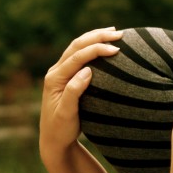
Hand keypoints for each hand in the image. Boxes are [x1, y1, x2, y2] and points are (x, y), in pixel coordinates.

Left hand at [39, 28, 121, 159]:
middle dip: (97, 37)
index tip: (116, 49)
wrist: (53, 140)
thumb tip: (87, 71)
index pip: (76, 57)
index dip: (96, 50)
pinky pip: (78, 56)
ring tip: (113, 32)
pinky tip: (103, 45)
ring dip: (94, 38)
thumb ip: (74, 92)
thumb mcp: (67, 114)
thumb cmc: (61, 129)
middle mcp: (55, 72)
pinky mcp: (66, 77)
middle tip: (119, 34)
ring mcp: (59, 73)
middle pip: (76, 46)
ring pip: (77, 48)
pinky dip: (91, 47)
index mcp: (54, 79)